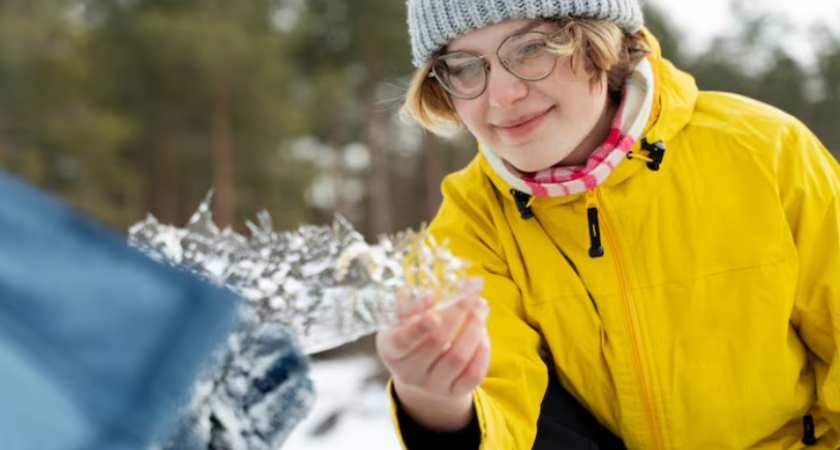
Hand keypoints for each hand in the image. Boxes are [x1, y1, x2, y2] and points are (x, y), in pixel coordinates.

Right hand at [376, 278, 490, 430]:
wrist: (418, 371)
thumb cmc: (409, 336)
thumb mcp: (401, 321)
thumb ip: (411, 306)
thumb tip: (429, 295)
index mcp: (392, 351)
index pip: (403, 340)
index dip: (418, 326)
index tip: (433, 308)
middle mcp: (410, 373)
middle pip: (436, 343)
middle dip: (457, 312)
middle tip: (471, 291)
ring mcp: (434, 385)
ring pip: (459, 357)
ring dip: (474, 327)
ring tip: (481, 305)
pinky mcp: (455, 391)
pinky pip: (475, 373)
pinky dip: (483, 350)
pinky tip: (482, 330)